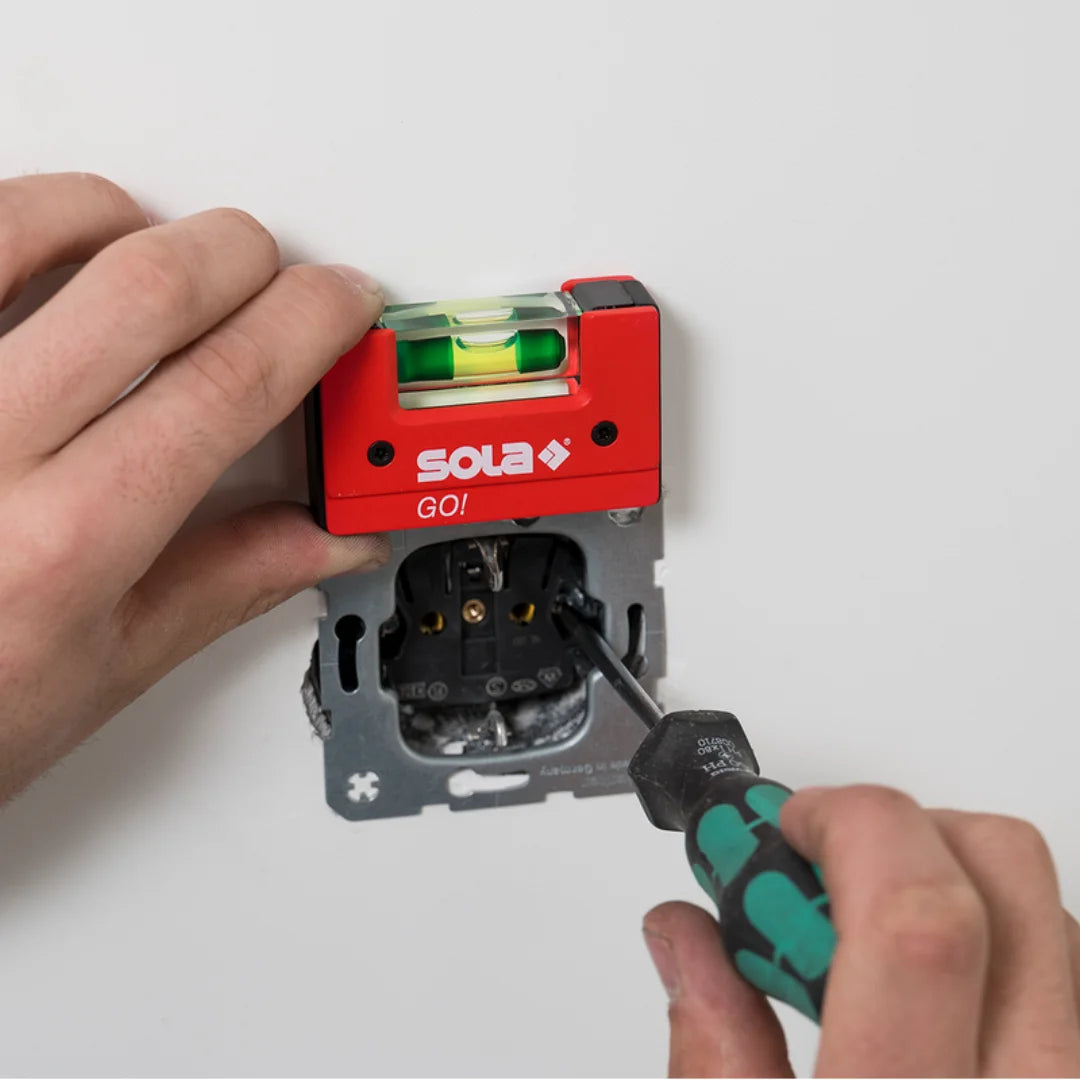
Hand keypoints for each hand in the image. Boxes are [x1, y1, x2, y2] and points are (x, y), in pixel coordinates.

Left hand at [0, 173, 385, 802]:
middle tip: (267, 274)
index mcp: (60, 547)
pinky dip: (18, 223)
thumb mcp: (95, 676)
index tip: (338, 304)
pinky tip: (43, 251)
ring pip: (28, 225)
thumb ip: (219, 588)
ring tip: (151, 249)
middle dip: (240, 255)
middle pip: (147, 285)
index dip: (309, 325)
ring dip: (122, 219)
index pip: (226, 386)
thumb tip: (322, 541)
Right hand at [644, 785, 1079, 1075]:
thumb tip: (687, 938)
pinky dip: (1003, 949)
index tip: (781, 826)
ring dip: (949, 893)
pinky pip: (1075, 971)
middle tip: (822, 872)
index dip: (841, 826)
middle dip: (897, 830)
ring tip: (875, 957)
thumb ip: (713, 1058)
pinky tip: (946, 1006)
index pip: (913, 915)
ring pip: (1046, 911)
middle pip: (1003, 873)